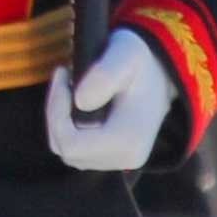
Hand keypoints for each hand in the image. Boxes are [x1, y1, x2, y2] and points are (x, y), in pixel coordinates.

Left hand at [45, 25, 172, 170]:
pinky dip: (66, 125)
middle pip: (66, 149)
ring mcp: (118, 162)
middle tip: (63, 76)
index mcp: (128, 141)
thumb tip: (80, 101)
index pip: (71, 145)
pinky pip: (75, 149)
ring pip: (66, 150)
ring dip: (59, 118)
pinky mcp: (110, 158)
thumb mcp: (126, 54)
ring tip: (67, 85)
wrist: (160, 74)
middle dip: (56, 113)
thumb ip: (104, 75)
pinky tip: (74, 100)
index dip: (57, 113)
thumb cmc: (142, 62)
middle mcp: (124, 160)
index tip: (63, 76)